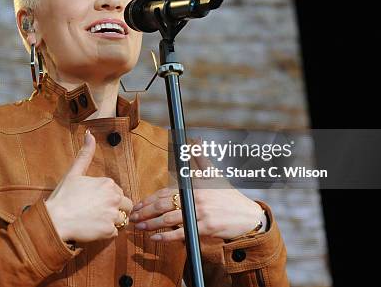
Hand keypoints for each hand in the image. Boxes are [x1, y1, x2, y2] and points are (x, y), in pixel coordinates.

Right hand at [45, 130, 133, 241]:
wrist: (55, 220)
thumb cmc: (63, 196)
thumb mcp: (73, 173)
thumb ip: (85, 154)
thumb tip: (89, 134)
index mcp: (108, 183)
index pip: (118, 192)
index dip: (107, 197)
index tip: (93, 201)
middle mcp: (114, 198)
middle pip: (126, 205)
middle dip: (116, 209)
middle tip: (97, 212)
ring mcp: (112, 215)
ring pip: (121, 219)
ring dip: (112, 221)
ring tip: (95, 221)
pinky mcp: (109, 231)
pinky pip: (114, 233)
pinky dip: (106, 233)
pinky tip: (93, 228)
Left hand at [129, 140, 265, 241]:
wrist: (248, 216)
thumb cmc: (229, 197)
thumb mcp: (215, 175)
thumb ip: (201, 160)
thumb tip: (195, 141)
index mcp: (193, 186)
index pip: (165, 192)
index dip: (149, 199)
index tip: (137, 204)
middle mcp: (195, 198)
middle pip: (163, 204)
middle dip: (145, 211)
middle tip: (132, 217)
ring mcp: (200, 213)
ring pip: (169, 219)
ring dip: (151, 224)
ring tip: (138, 227)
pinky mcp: (206, 227)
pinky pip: (181, 233)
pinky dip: (166, 236)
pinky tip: (155, 238)